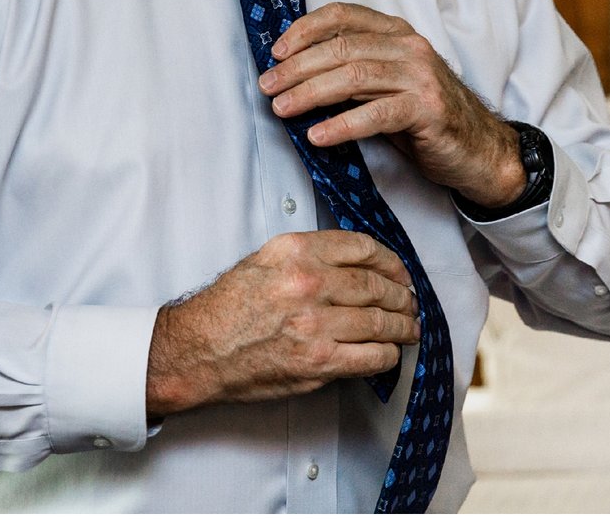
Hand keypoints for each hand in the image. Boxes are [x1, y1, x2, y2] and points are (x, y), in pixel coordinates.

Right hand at [146, 231, 419, 415]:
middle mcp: (308, 283)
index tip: (400, 272)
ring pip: (381, 321)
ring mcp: (315, 324)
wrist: (198, 350)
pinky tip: (391, 352)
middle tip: (411, 302)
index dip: (392, 262)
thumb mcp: (266, 260)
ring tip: (410, 328)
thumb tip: (356, 264)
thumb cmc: (227, 309)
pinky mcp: (318, 361)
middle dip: (403, 296)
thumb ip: (310, 256)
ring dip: (403, 326)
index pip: (363, 248)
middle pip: (377, 286)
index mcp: (296, 251)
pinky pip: (372, 356)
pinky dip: (389, 354)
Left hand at [258, 3, 525, 206]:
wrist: (480, 149)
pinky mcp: (427, 109)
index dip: (305, 29)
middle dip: (297, 68)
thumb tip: (296, 72)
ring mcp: (421, 76)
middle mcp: (410, 47)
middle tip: (268, 87)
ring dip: (310, 93)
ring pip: (353, 77)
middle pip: (341, 48)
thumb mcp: (390, 83)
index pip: (344, 15)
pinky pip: (376, 114)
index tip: (276, 51)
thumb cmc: (426, 117)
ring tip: (282, 109)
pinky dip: (342, 125)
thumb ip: (356, 70)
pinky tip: (318, 136)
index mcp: (398, 33)